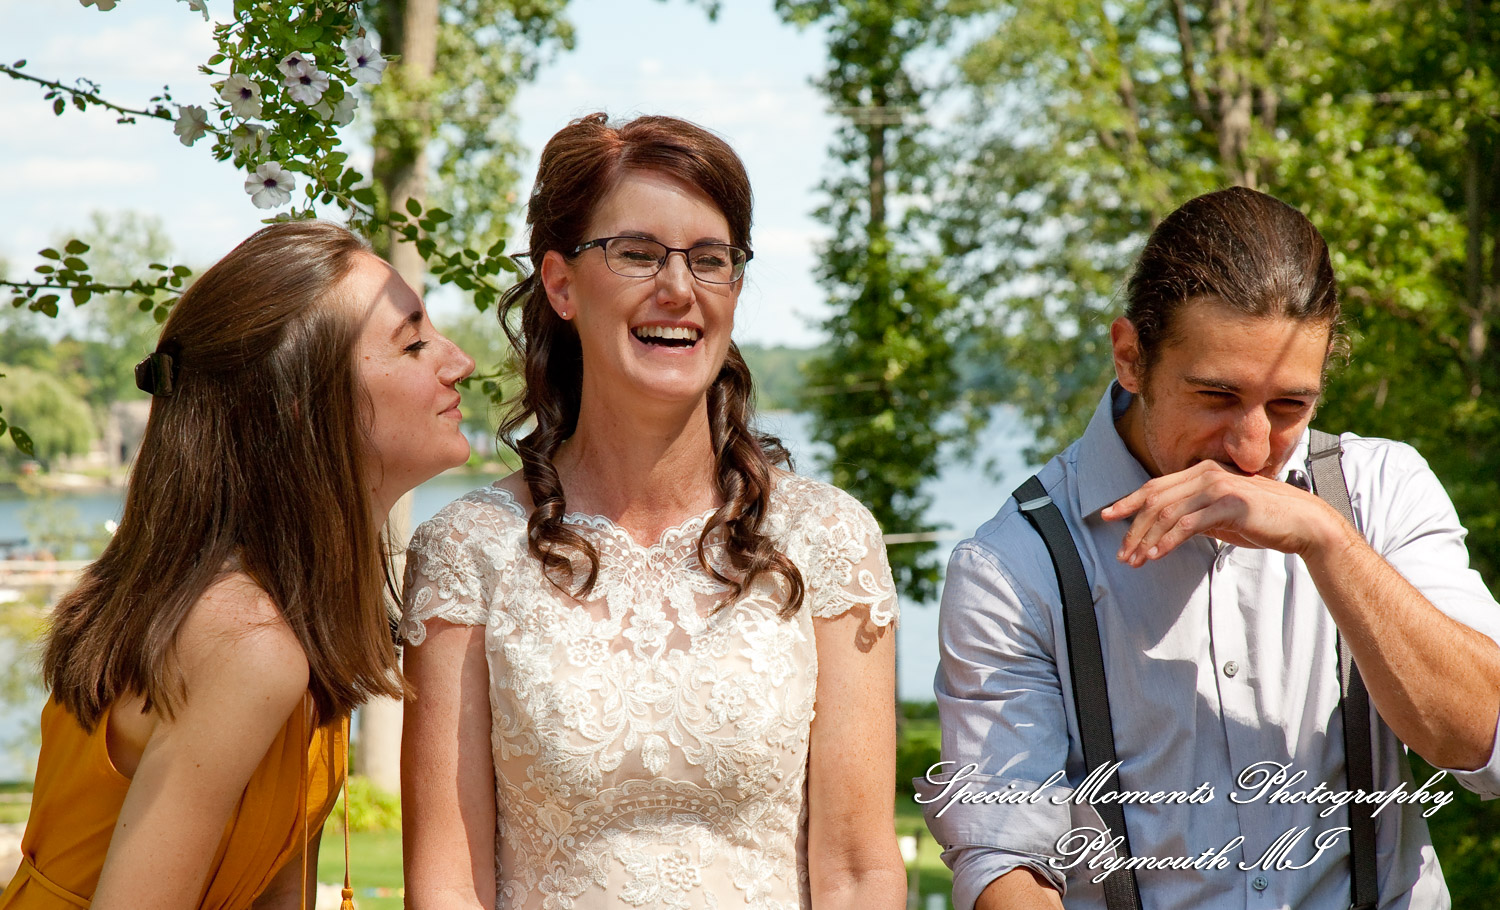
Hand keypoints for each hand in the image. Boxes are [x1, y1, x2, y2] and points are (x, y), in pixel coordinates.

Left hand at [1100, 461, 1345, 565]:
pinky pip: (1190, 523)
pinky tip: (1157, 555)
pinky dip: (1169, 539)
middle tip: (1121, 554)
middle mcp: (1207, 474)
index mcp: (1201, 473)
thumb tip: (1164, 530)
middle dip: (1133, 528)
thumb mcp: (1219, 518)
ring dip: (1147, 538)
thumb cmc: (1261, 522)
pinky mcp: (1232, 503)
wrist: (1303, 524)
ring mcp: (1219, 486)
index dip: (1127, 502)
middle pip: (1155, 500)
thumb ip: (1193, 518)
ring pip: (1168, 512)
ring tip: (1135, 560)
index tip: (1105, 517)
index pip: (1155, 487)